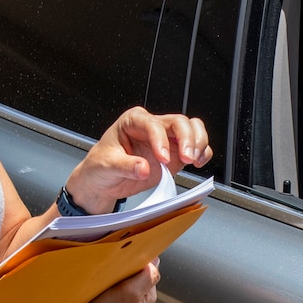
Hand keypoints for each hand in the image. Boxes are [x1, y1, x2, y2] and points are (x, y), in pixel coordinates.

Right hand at [50, 261, 159, 302]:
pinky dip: (99, 284)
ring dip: (109, 275)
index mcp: (146, 297)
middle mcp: (134, 302)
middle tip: (110, 268)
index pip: (149, 268)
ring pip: (116, 280)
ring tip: (100, 279)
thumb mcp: (129, 294)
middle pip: (132, 273)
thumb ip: (147, 277)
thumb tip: (155, 262)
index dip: (138, 259)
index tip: (126, 256)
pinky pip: (103, 289)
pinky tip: (92, 288)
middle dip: (122, 266)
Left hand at [65, 107, 211, 212]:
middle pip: (179, 122)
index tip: (162, 158)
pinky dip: (202, 152)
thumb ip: (125, 166)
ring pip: (192, 129)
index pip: (153, 124)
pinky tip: (198, 162)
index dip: (161, 140)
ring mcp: (166, 140)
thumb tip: (143, 168)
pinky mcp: (174, 154)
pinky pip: (196, 147)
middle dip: (187, 139)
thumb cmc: (100, 166)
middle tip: (186, 158)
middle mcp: (152, 127)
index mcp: (133, 121)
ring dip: (198, 143)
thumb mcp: (106, 165)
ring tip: (194, 160)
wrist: (102, 181)